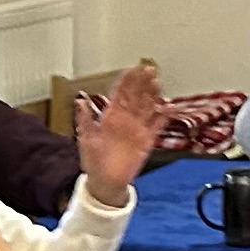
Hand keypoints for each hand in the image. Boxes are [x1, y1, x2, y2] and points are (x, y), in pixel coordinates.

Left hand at [72, 61, 165, 204]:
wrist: (105, 182)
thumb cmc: (93, 160)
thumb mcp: (86, 139)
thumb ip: (85, 120)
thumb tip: (80, 100)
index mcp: (110, 116)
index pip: (121, 93)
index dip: (128, 81)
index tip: (134, 68)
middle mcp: (126, 119)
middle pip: (137, 96)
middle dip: (143, 82)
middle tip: (151, 69)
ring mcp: (137, 129)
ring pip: (148, 107)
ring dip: (153, 96)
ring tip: (159, 83)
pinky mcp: (146, 141)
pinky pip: (157, 126)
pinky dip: (163, 117)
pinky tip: (169, 107)